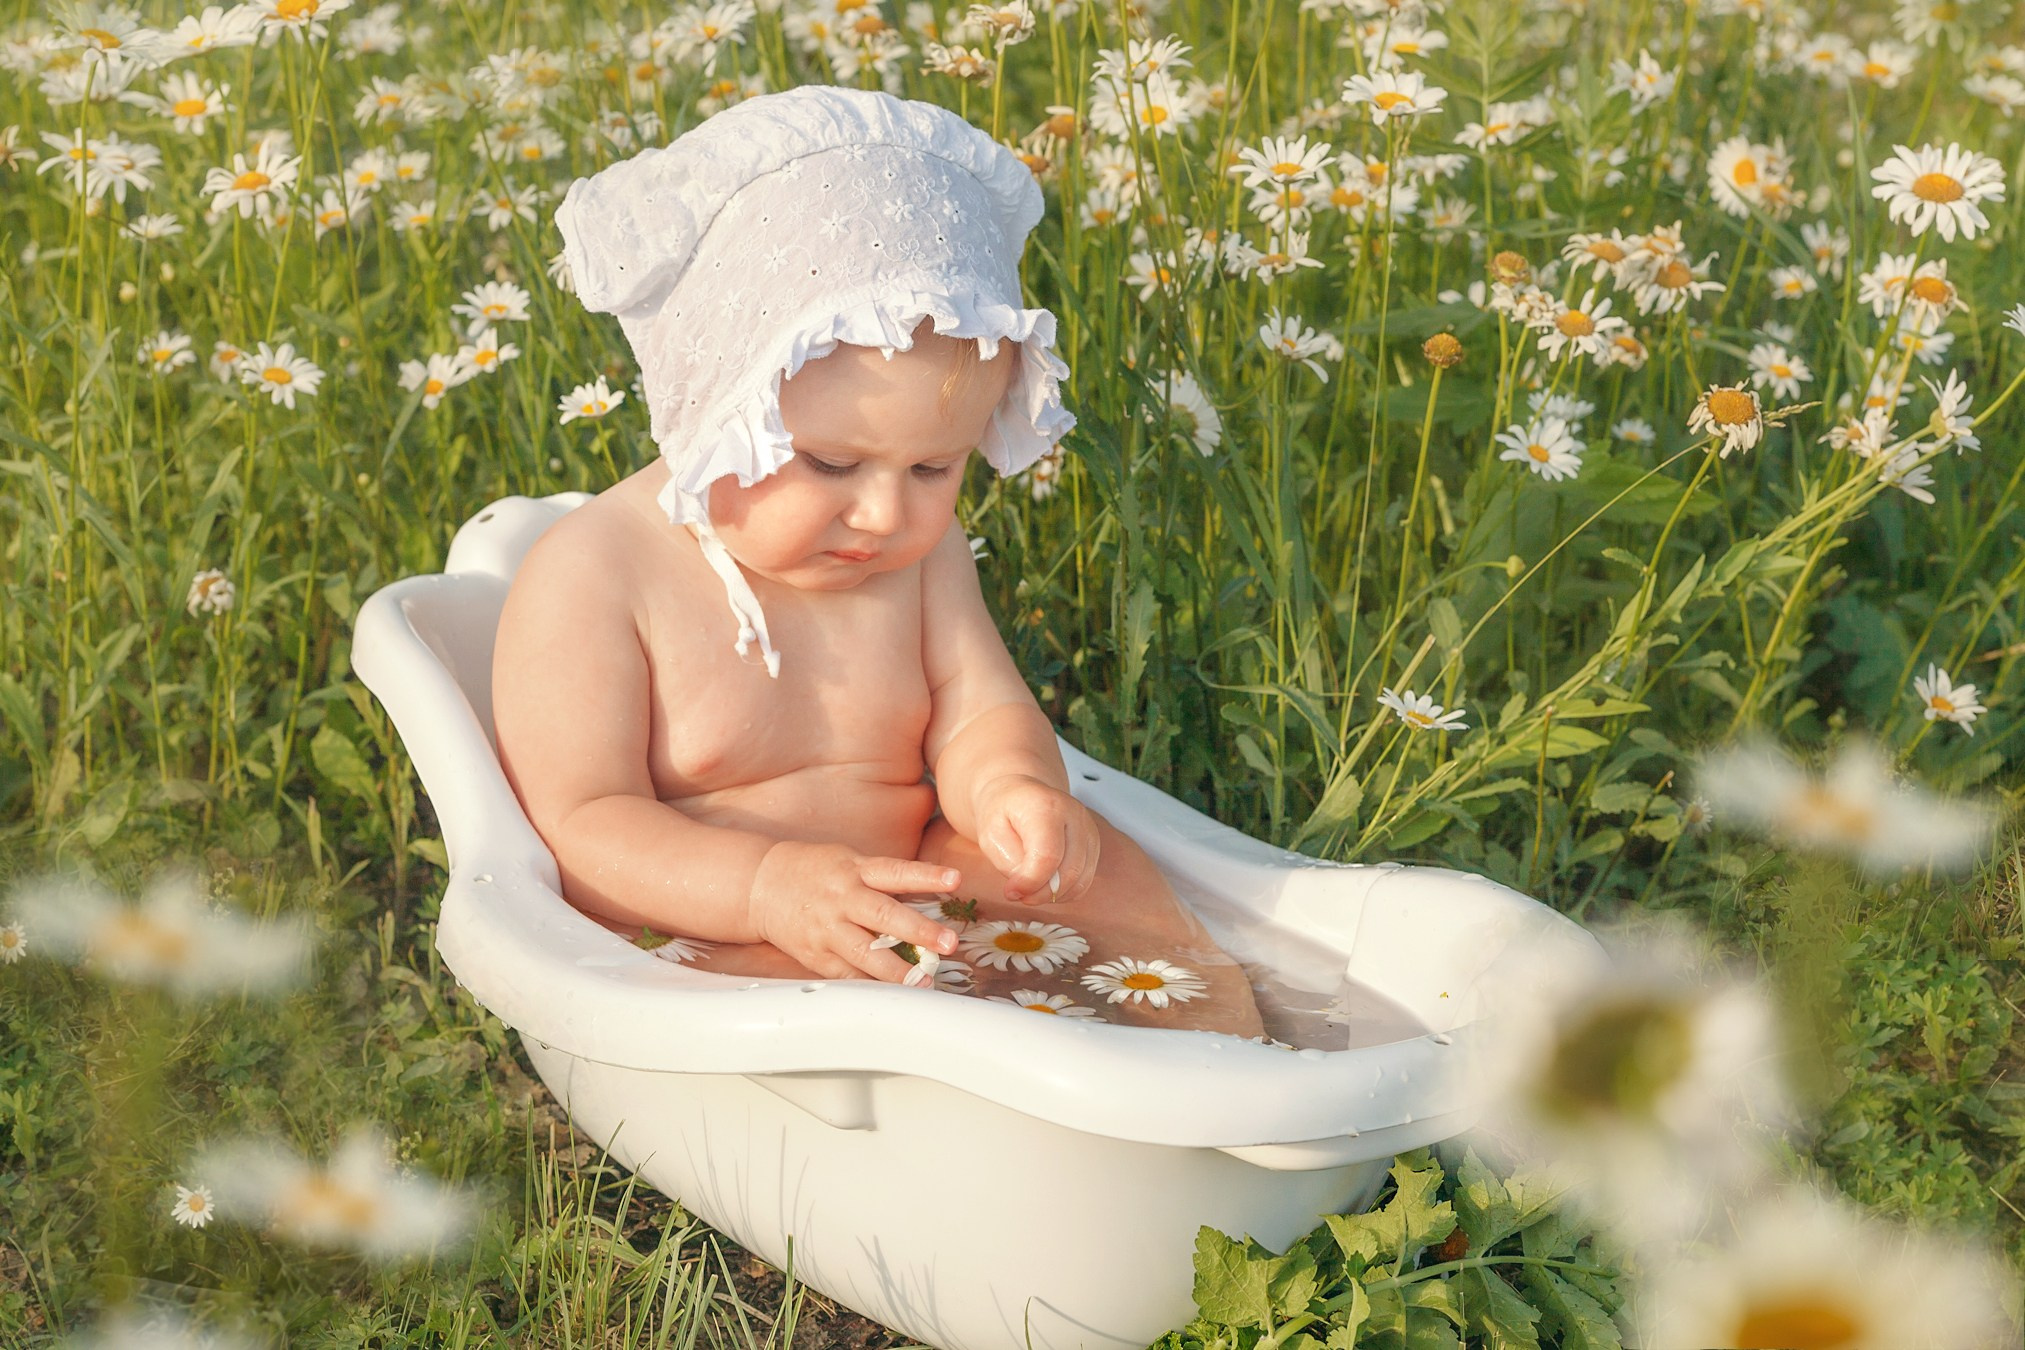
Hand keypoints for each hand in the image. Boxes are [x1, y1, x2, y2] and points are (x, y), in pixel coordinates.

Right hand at [746, 841, 963, 982]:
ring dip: (897, 971)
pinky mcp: (816, 955)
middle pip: (884, 916)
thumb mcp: (849, 861)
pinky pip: (847, 974)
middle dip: (919, 931)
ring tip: (923, 982)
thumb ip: (883, 880)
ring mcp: (828, 929)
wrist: (762, 885)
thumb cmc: (815, 871)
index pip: (895, 872)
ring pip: (865, 953)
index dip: (926, 875)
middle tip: (948, 943)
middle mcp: (842, 899)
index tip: (955, 879)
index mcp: (854, 870)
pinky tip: (892, 994)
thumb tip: (927, 901)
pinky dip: (870, 984)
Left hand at [972, 775, 1100, 904]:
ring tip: (1030, 888)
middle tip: (1019, 895)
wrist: (1019, 794)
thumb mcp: (990, 835)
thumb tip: (1027, 887)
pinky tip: (1046, 885)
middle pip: (1069, 871)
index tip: (1011, 891)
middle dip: (1041, 893)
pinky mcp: (1092, 843)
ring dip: (1053, 894)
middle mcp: (1074, 815)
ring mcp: (1087, 829)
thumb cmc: (1003, 811)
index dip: (1030, 882)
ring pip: (1080, 879)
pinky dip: (1065, 891)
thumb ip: (1008, 862)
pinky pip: (1084, 880)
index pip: (1047, 855)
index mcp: (1045, 806)